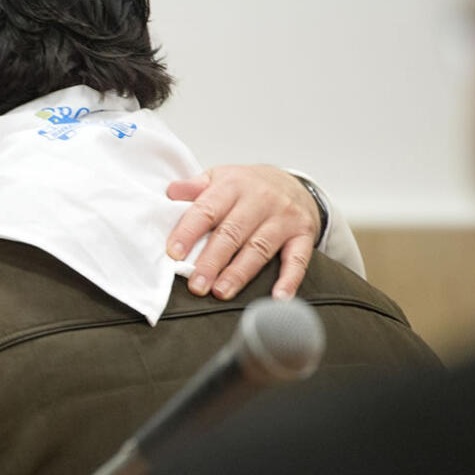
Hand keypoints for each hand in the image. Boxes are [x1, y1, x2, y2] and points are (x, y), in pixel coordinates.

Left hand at [166, 165, 320, 300]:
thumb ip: (195, 188)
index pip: (207, 209)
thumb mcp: (221, 177)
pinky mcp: (303, 234)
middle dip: (212, 261)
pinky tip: (278, 298)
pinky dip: (289, 280)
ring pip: (259, 249)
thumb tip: (171, 193)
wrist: (294, 183)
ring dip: (239, 273)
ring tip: (221, 291)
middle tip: (196, 284)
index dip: (189, 232)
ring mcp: (284, 217)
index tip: (174, 253)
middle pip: (232, 233)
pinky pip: (298, 259)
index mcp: (234, 184)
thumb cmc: (249, 186)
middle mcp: (260, 199)